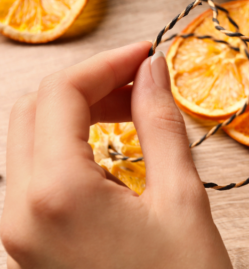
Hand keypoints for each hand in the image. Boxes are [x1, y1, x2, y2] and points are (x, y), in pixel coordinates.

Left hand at [1, 42, 231, 268]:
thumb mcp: (181, 198)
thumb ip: (160, 123)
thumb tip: (152, 70)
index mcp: (54, 196)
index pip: (61, 94)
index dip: (107, 63)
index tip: (147, 54)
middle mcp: (18, 213)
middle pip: (34, 110)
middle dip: (89, 82)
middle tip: (141, 80)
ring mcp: (16, 234)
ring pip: (28, 139)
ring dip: (77, 111)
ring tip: (131, 109)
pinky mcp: (28, 246)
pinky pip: (33, 172)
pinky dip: (69, 144)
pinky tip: (112, 147)